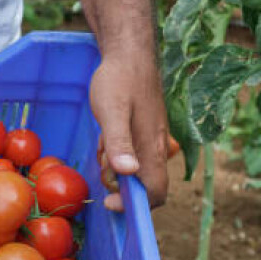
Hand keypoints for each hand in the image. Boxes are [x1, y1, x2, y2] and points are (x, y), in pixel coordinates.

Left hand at [90, 51, 168, 211]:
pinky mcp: (146, 133)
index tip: (108, 199)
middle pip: (146, 185)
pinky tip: (107, 138)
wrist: (128, 55)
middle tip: (103, 165)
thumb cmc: (119, 81)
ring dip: (118, 169)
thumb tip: (128, 173)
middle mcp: (158, 148)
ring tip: (103, 146)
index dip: (134, 204)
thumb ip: (120, 142)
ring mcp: (153, 140)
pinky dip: (118, 155)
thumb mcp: (113, 111)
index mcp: (152, 148)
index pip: (156, 192)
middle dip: (122, 186)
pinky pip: (134, 156)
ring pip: (139, 171)